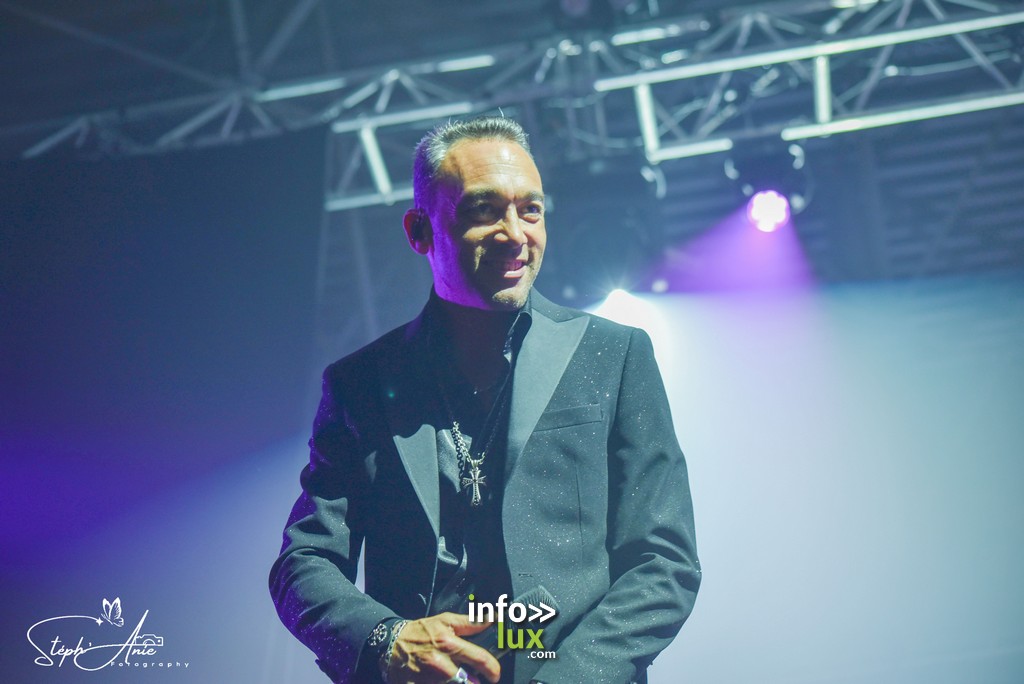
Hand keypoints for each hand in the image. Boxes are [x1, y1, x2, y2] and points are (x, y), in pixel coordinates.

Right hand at [385, 612, 499, 683]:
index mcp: (449, 645)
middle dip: (474, 683)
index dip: (493, 669)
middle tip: (473, 680)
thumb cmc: (420, 632)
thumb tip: (492, 618)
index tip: (495, 674)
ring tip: (453, 677)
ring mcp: (429, 679)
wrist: (390, 644)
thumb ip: (471, 622)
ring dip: (458, 683)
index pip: (480, 660)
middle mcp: (441, 664)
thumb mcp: (445, 621)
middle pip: (469, 682)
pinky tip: (439, 680)